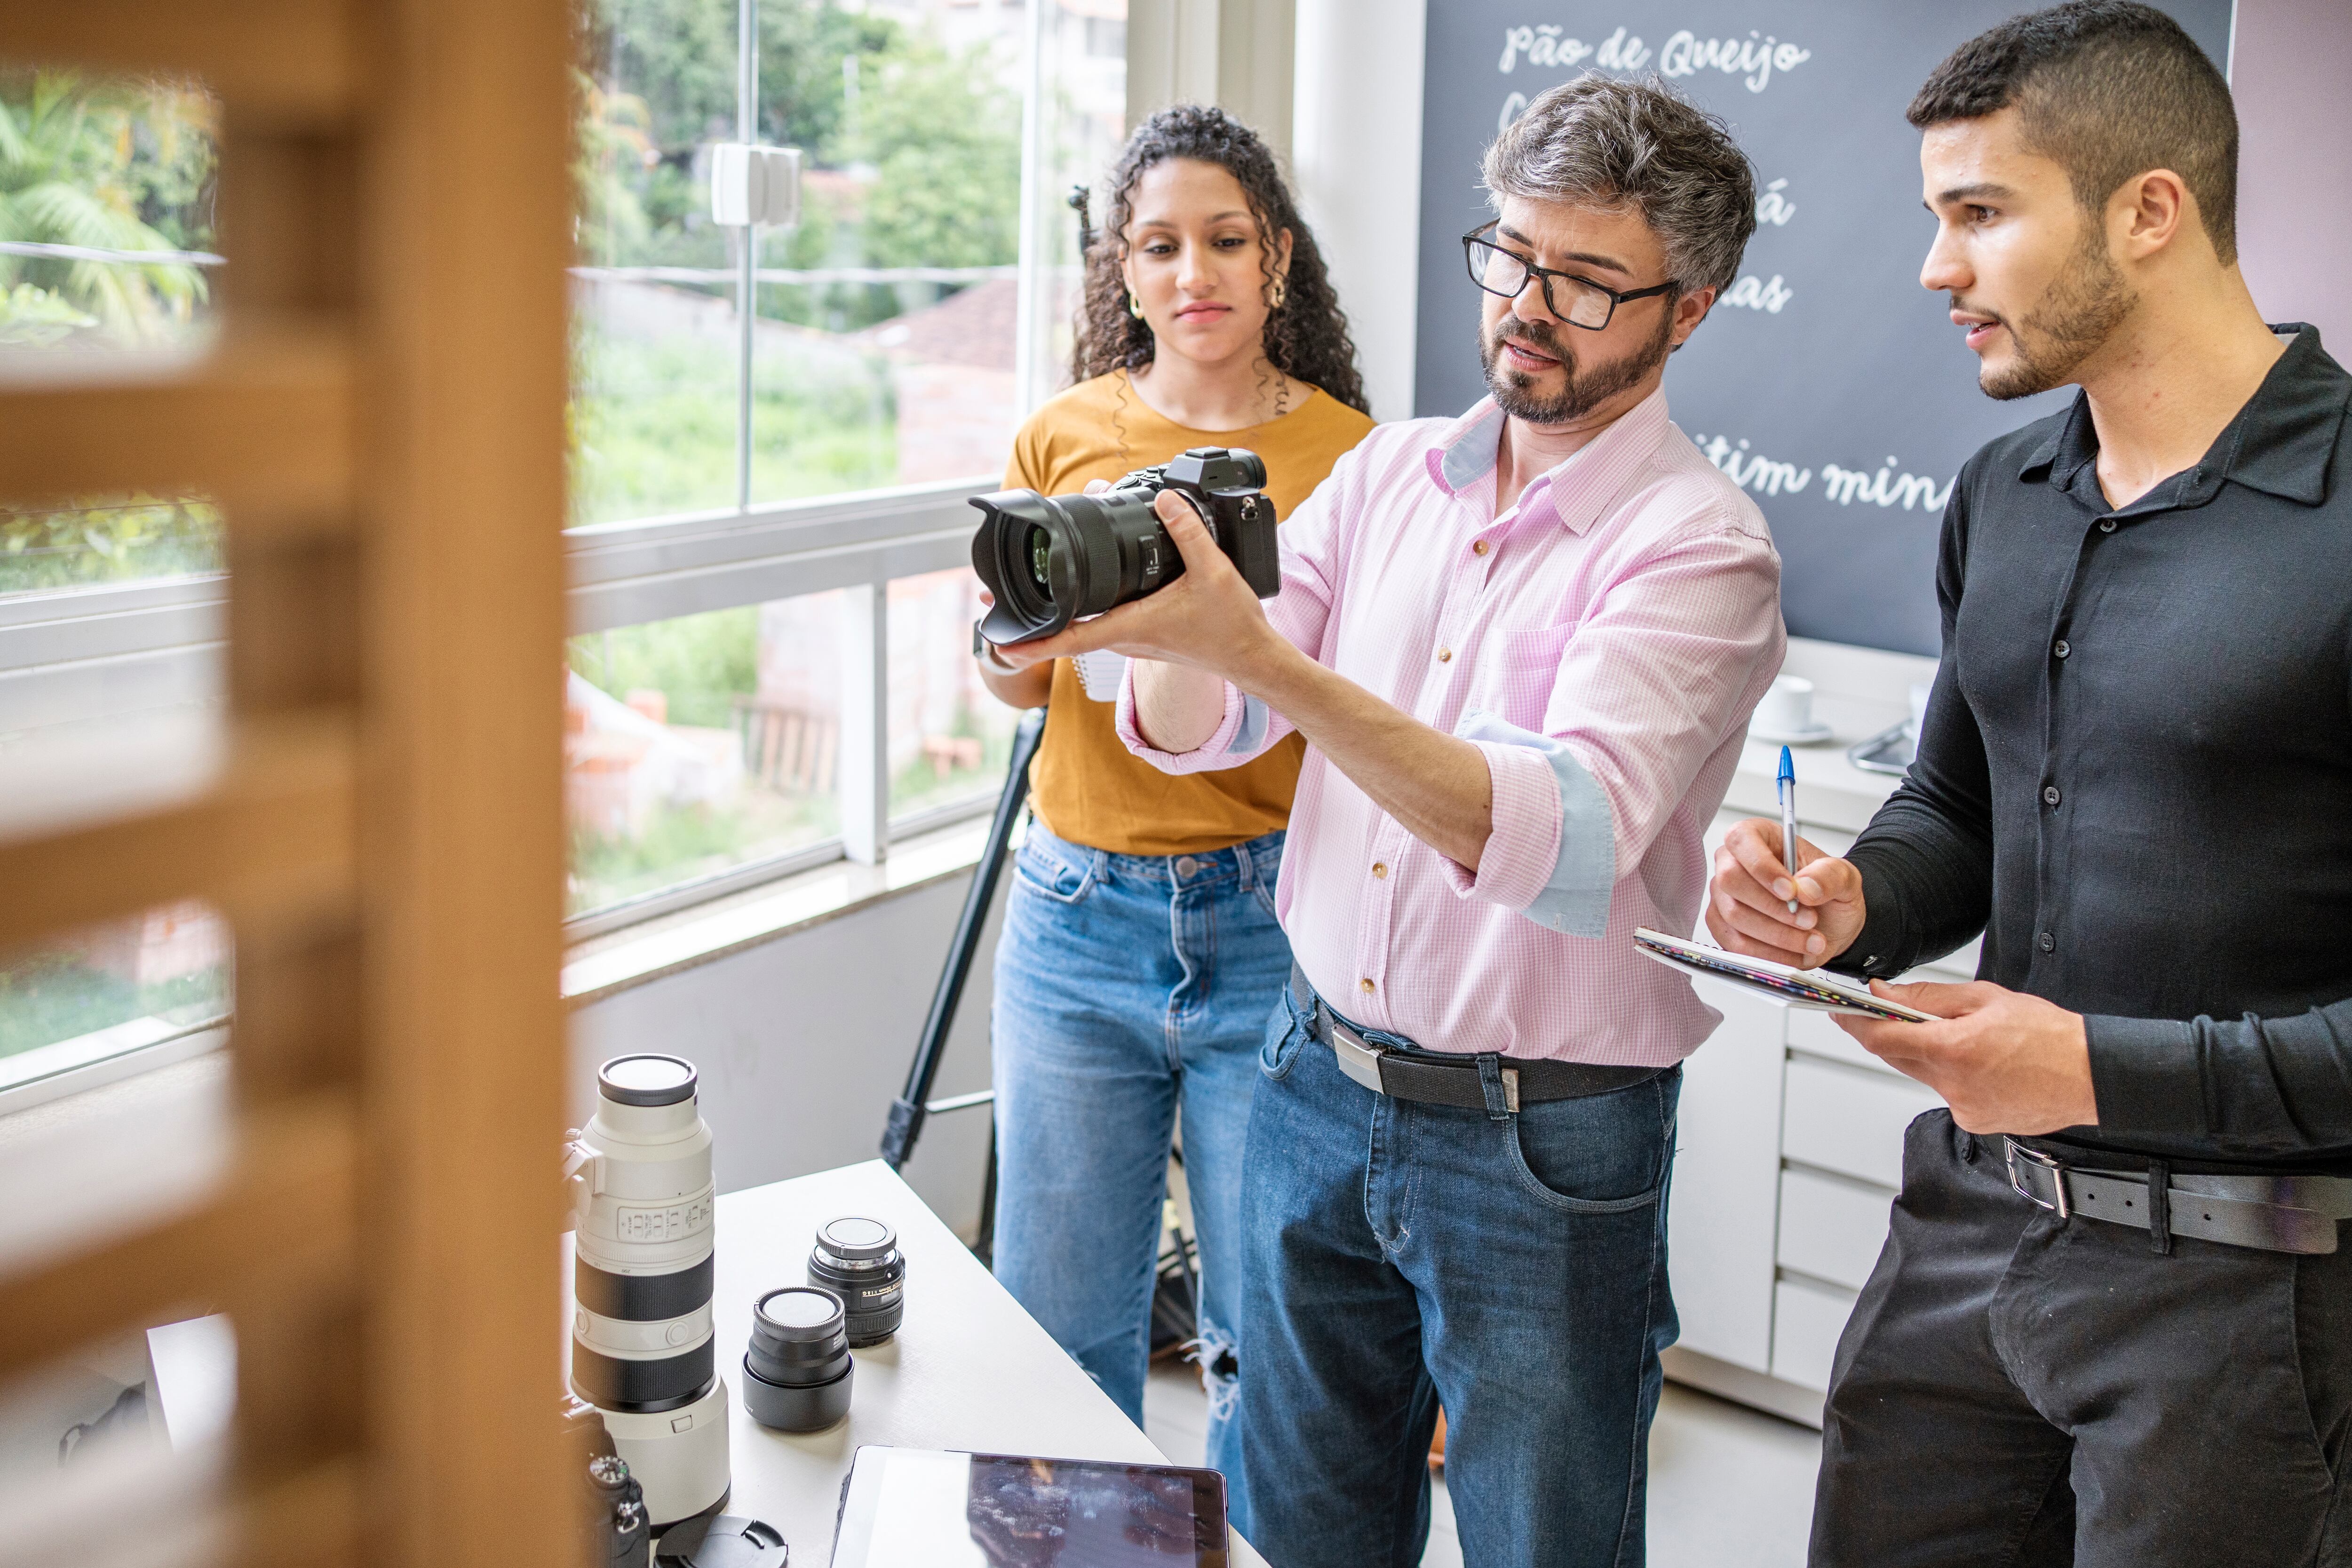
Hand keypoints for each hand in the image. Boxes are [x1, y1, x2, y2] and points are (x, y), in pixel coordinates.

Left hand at [994, 489, 1282, 683]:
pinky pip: (1102, 621)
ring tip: (1025, 592)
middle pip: (1066, 630)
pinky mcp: (1142, 633)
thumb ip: (1187, 532)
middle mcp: (1125, 636)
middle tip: (992, 602)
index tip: (999, 641)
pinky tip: (1079, 589)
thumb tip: (1164, 499)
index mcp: (1131, 626)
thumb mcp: (1212, 571)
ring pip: (1083, 624)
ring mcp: (1132, 637)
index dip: (1032, 642)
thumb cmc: (1231, 625)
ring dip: (1055, 612)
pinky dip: (1083, 607)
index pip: (1070, 638)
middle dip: (1029, 619)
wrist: (1251, 654)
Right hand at [1706, 818, 1866, 964]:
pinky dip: (1769, 954)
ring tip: (1811, 941)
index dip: (1761, 866)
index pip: (1741, 839)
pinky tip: (1795, 954)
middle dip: (1773, 908)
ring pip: (1734, 916)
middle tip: (1809, 920)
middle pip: (1730, 880)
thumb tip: (1805, 887)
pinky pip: (1735, 944)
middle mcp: (1732, 864)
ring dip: (1777, 935)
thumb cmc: (1827, 891)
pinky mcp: (1723, 928)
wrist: (1829, 924)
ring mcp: (1723, 897)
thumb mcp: (1844, 877)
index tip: (1790, 891)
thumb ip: (1830, 875)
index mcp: (1758, 837)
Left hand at [1838, 981, 2095, 1134]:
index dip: (1854, 1023)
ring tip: (1960, 1035)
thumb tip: (1885, 994)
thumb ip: (1928, 998)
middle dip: (1889, 1034)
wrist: (2092, 1074)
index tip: (1839, 1009)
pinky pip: (1948, 1092)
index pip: (1881, 1039)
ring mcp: (1963, 1108)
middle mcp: (1953, 1086)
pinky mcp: (1975, 1121)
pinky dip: (1952, 1074)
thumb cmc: (2049, 1034)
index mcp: (1953, 1051)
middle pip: (1897, 1057)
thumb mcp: (1985, 998)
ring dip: (1926, 1053)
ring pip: (1923, 1075)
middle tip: (1886, 1012)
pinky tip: (1982, 1062)